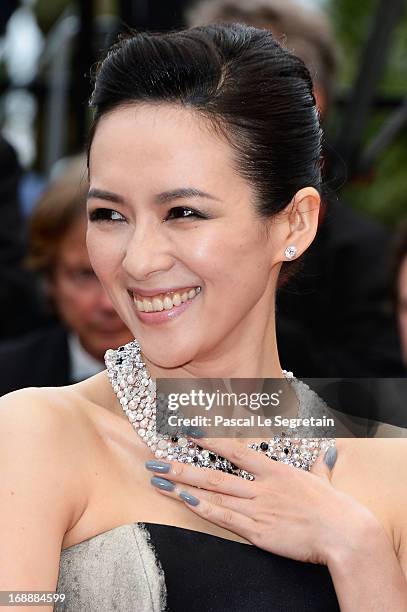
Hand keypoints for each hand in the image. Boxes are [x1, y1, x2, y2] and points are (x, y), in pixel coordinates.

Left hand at [145, 437, 379, 564]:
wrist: (345, 534)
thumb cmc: (336, 507)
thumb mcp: (323, 481)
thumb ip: (319, 465)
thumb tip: (328, 450)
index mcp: (275, 471)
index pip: (236, 450)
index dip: (210, 440)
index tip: (187, 432)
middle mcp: (261, 487)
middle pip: (214, 473)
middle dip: (182, 465)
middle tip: (155, 459)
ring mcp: (257, 508)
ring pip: (213, 494)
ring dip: (183, 486)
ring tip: (158, 479)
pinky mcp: (257, 531)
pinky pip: (224, 518)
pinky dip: (202, 508)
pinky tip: (183, 500)